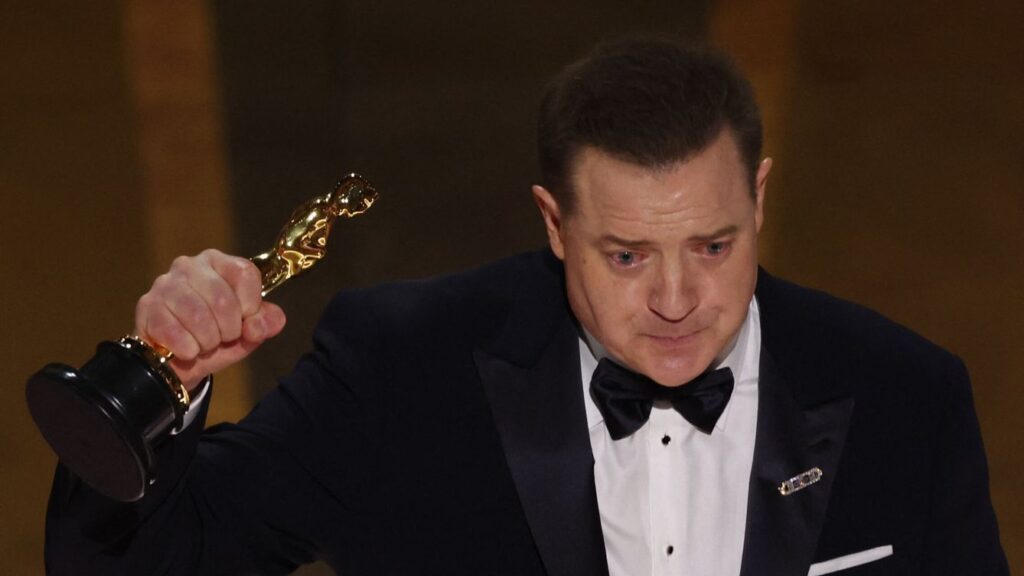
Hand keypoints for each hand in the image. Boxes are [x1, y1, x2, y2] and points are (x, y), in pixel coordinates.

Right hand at [134, 249, 286, 391]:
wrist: (179, 361)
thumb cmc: (217, 337)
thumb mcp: (249, 331)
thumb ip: (265, 323)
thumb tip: (257, 325)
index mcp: (219, 262)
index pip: (245, 273)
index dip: (251, 304)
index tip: (245, 321)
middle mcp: (190, 265)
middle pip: (222, 299)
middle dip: (228, 330)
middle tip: (222, 338)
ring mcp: (165, 284)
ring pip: (197, 316)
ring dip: (207, 341)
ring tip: (204, 344)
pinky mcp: (147, 306)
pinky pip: (174, 332)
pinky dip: (187, 349)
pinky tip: (186, 350)